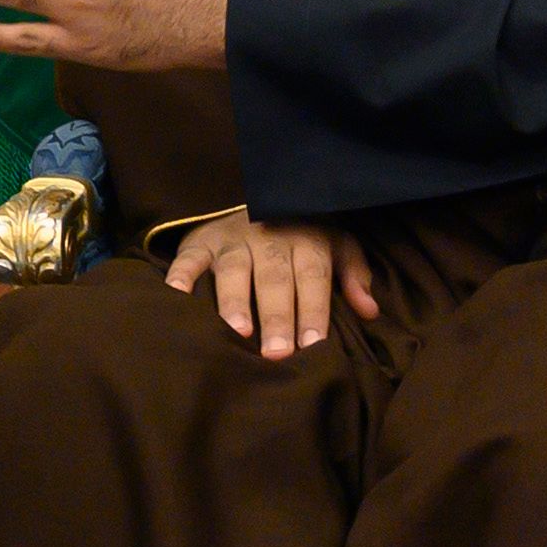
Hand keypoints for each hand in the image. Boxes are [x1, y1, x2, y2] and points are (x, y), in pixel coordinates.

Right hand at [162, 210, 378, 358]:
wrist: (256, 193)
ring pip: (234, 270)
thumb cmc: (300, 231)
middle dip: (278, 316)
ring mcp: (232, 239)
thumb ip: (353, 274)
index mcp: (306, 240)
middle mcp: (269, 238)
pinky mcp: (201, 242)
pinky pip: (188, 258)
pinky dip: (180, 275)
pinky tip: (177, 295)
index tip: (314, 345)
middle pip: (275, 280)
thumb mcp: (335, 243)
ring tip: (238, 332)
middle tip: (278, 353)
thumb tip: (370, 311)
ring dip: (235, 301)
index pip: (312, 278)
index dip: (313, 310)